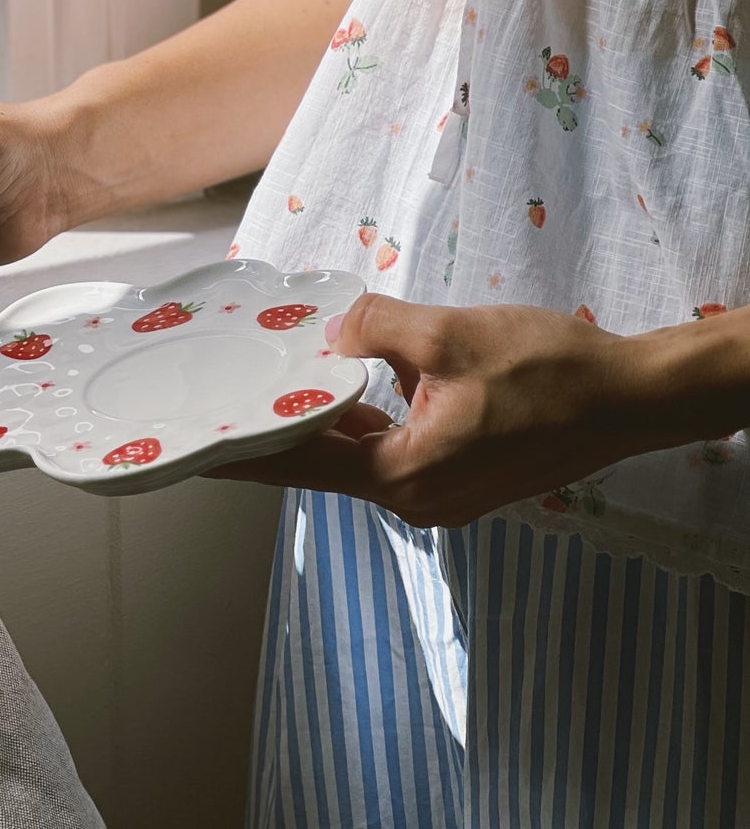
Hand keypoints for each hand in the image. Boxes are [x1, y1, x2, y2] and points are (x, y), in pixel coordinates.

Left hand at [208, 294, 658, 525]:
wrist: (631, 398)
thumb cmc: (549, 368)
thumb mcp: (449, 333)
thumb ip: (375, 330)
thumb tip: (332, 335)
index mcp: (405, 474)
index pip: (301, 463)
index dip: (247, 451)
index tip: (198, 447)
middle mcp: (417, 498)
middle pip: (326, 462)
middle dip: (278, 430)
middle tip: (225, 401)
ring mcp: (444, 493)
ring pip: (362, 454)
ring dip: (323, 422)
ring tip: (271, 387)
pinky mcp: (465, 477)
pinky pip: (396, 450)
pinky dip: (365, 421)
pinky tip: (345, 387)